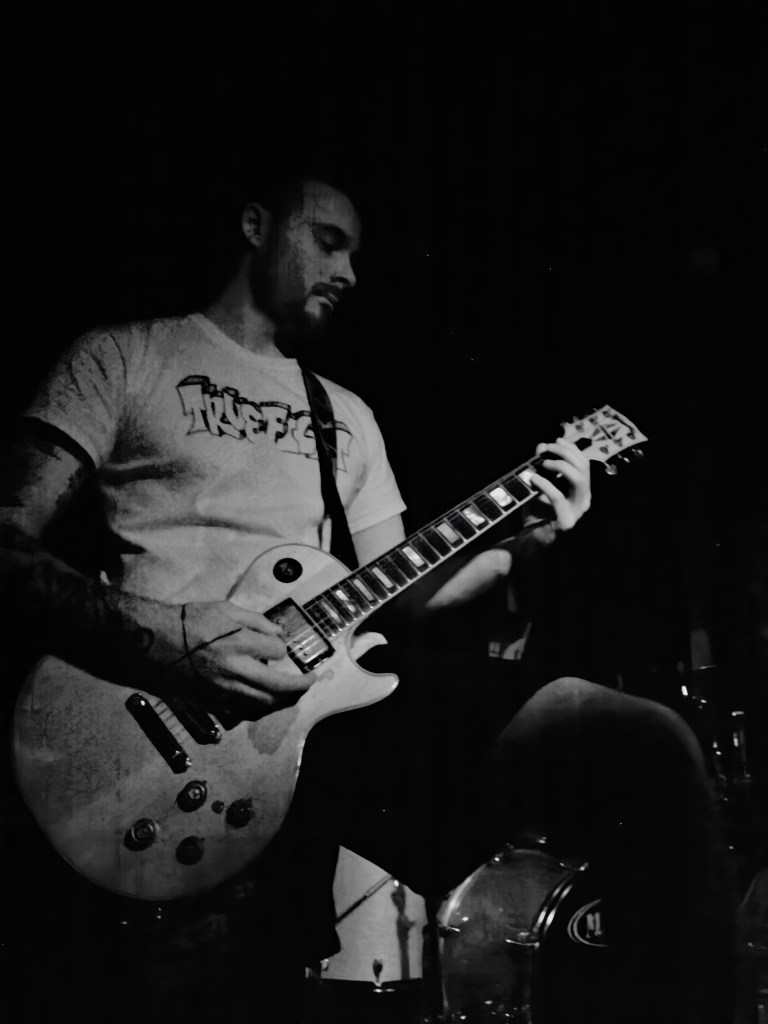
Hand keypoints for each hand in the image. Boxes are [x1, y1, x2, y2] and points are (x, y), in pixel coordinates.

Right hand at [170, 600, 314, 707]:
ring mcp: (222, 691)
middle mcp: (234, 670)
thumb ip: (256, 620)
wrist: (154, 643)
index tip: (277, 644)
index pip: (277, 652)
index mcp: (239, 643)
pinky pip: (241, 713)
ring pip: (262, 705)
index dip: (280, 648)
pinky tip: (264, 703)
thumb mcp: (225, 609)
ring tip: (293, 694)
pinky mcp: (211, 702)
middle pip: (278, 687)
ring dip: (282, 701)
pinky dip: (257, 710)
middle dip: (300, 685)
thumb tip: (279, 634)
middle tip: (311, 680)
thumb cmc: (190, 621)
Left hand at [526, 438, 591, 531]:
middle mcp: (584, 500)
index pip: (584, 464)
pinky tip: (533, 478)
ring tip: (542, 463)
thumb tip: (541, 446)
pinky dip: (546, 484)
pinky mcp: (566, 523)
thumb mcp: (540, 485)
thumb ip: (543, 467)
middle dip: (565, 453)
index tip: (556, 440)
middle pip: (584, 468)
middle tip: (546, 449)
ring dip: (560, 466)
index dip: (571, 449)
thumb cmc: (536, 512)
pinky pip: (558, 498)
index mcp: (581, 491)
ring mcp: (577, 512)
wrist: (529, 540)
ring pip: (579, 480)